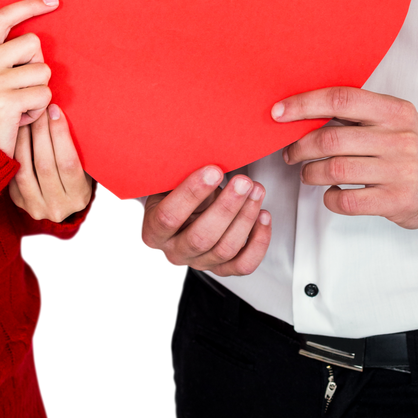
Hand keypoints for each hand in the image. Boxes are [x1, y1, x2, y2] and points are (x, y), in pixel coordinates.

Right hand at [0, 0, 58, 159]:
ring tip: (20, 107)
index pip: (1, 18)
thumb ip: (4, 58)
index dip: (28, 6)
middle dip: (37, 66)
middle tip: (21, 89)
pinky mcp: (4, 102)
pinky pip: (44, 95)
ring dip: (40, 91)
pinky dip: (39, 110)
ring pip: (43, 71)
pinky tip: (22, 119)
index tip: (53, 2)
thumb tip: (37, 39)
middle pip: (33, 43)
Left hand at [8, 104, 93, 222]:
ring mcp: (36, 208)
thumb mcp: (84, 166)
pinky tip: (16, 135)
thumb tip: (60, 113)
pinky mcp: (20, 204)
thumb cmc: (76, 175)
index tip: (55, 110)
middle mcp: (57, 207)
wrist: (60, 202)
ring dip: (24, 140)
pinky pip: (13, 176)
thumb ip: (76, 147)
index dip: (60, 134)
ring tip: (25, 119)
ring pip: (25, 170)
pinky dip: (14, 153)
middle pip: (45, 165)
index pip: (68, 162)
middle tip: (38, 109)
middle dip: (41, 132)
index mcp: (79, 196)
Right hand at [139, 166, 271, 275]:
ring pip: (225, 249)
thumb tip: (199, 149)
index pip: (169, 216)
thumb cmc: (172, 199)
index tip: (213, 171)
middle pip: (202, 237)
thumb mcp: (167, 186)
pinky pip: (243, 264)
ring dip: (246, 218)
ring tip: (256, 191)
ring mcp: (199, 262)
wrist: (176, 223)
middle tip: (242, 182)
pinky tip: (262, 217)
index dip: (192, 193)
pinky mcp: (221, 269)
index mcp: (154, 230)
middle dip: (227, 207)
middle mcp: (175, 251)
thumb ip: (178, 175)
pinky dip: (258, 241)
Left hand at [274, 86, 417, 228]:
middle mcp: (398, 138)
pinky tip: (331, 191)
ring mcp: (399, 171)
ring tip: (307, 173)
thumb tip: (303, 110)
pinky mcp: (396, 201)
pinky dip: (329, 197)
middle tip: (290, 152)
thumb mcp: (393, 118)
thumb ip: (357, 112)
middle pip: (331, 138)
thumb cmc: (409, 146)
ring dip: (311, 172)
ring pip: (334, 169)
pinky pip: (346, 200)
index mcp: (394, 110)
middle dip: (300, 146)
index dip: (304, 104)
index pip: (341, 99)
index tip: (279, 113)